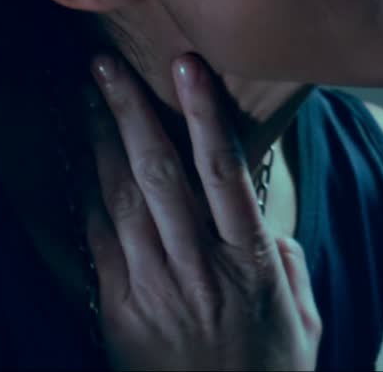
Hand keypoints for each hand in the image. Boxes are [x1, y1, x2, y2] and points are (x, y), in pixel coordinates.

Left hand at [86, 53, 320, 371]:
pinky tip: (80, 164)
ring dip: (101, 144)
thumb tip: (263, 218)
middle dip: (131, 113)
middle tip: (105, 65)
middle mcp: (199, 272)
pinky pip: (98, 242)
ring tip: (88, 99)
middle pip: (160, 175)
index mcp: (251, 266)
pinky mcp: (119, 314)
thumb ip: (285, 261)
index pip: (224, 173)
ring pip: (122, 201)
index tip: (187, 65)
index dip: (203, 114)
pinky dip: (88, 198)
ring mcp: (154, 292)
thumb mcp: (301, 318)